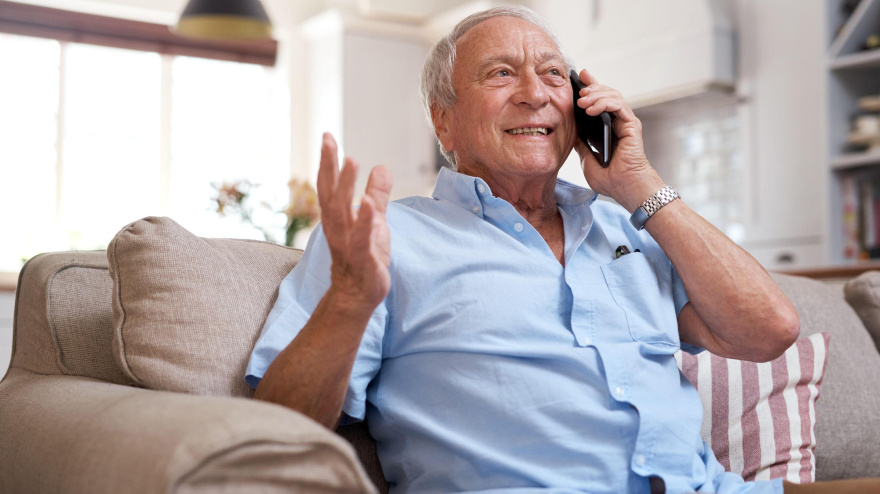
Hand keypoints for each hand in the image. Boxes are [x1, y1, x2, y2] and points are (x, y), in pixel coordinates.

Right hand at [316, 133, 392, 311]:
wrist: (358, 295)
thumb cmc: (364, 256)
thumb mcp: (375, 222)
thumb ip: (377, 195)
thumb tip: (381, 167)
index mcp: (338, 217)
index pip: (330, 186)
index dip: (328, 162)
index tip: (327, 136)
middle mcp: (337, 228)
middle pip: (330, 194)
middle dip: (329, 167)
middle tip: (329, 141)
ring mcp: (348, 243)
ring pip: (342, 212)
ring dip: (345, 187)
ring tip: (351, 161)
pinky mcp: (363, 260)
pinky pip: (362, 239)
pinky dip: (365, 222)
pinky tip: (370, 207)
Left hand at [573, 69, 664, 211]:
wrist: (623, 188)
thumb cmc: (608, 178)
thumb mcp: (585, 157)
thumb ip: (581, 141)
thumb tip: (570, 128)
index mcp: (607, 127)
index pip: (599, 101)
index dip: (591, 86)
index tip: (578, 76)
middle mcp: (618, 122)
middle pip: (607, 93)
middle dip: (592, 87)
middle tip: (578, 91)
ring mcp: (626, 122)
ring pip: (613, 95)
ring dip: (596, 95)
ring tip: (581, 101)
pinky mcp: (632, 125)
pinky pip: (618, 105)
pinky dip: (604, 103)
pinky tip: (591, 109)